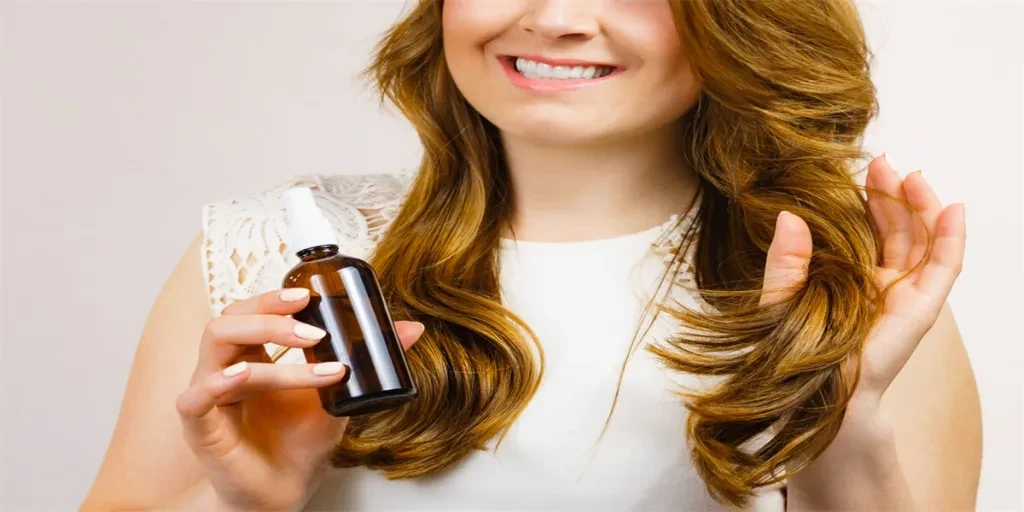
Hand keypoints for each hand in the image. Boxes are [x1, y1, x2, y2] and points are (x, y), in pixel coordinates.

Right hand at [175, 288, 424, 510]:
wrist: (286, 491)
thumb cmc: (301, 441)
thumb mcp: (340, 394)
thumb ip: (367, 360)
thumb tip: (413, 329)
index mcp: (250, 355)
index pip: (250, 310)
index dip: (274, 297)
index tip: (310, 296)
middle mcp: (223, 368)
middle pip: (229, 318)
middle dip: (270, 313)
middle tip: (314, 327)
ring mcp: (207, 396)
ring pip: (220, 348)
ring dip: (264, 344)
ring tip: (308, 352)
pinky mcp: (200, 428)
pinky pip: (194, 398)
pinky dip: (217, 383)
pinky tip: (241, 378)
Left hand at [759, 154, 965, 404]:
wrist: (815, 397)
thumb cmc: (794, 354)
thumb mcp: (781, 297)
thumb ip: (786, 259)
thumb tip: (788, 214)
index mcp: (850, 278)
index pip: (867, 230)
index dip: (869, 199)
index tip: (862, 169)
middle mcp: (880, 284)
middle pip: (897, 229)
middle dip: (894, 194)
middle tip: (884, 163)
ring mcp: (903, 295)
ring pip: (923, 241)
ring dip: (922, 206)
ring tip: (913, 176)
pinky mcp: (920, 310)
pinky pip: (943, 269)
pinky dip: (951, 239)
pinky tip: (952, 211)